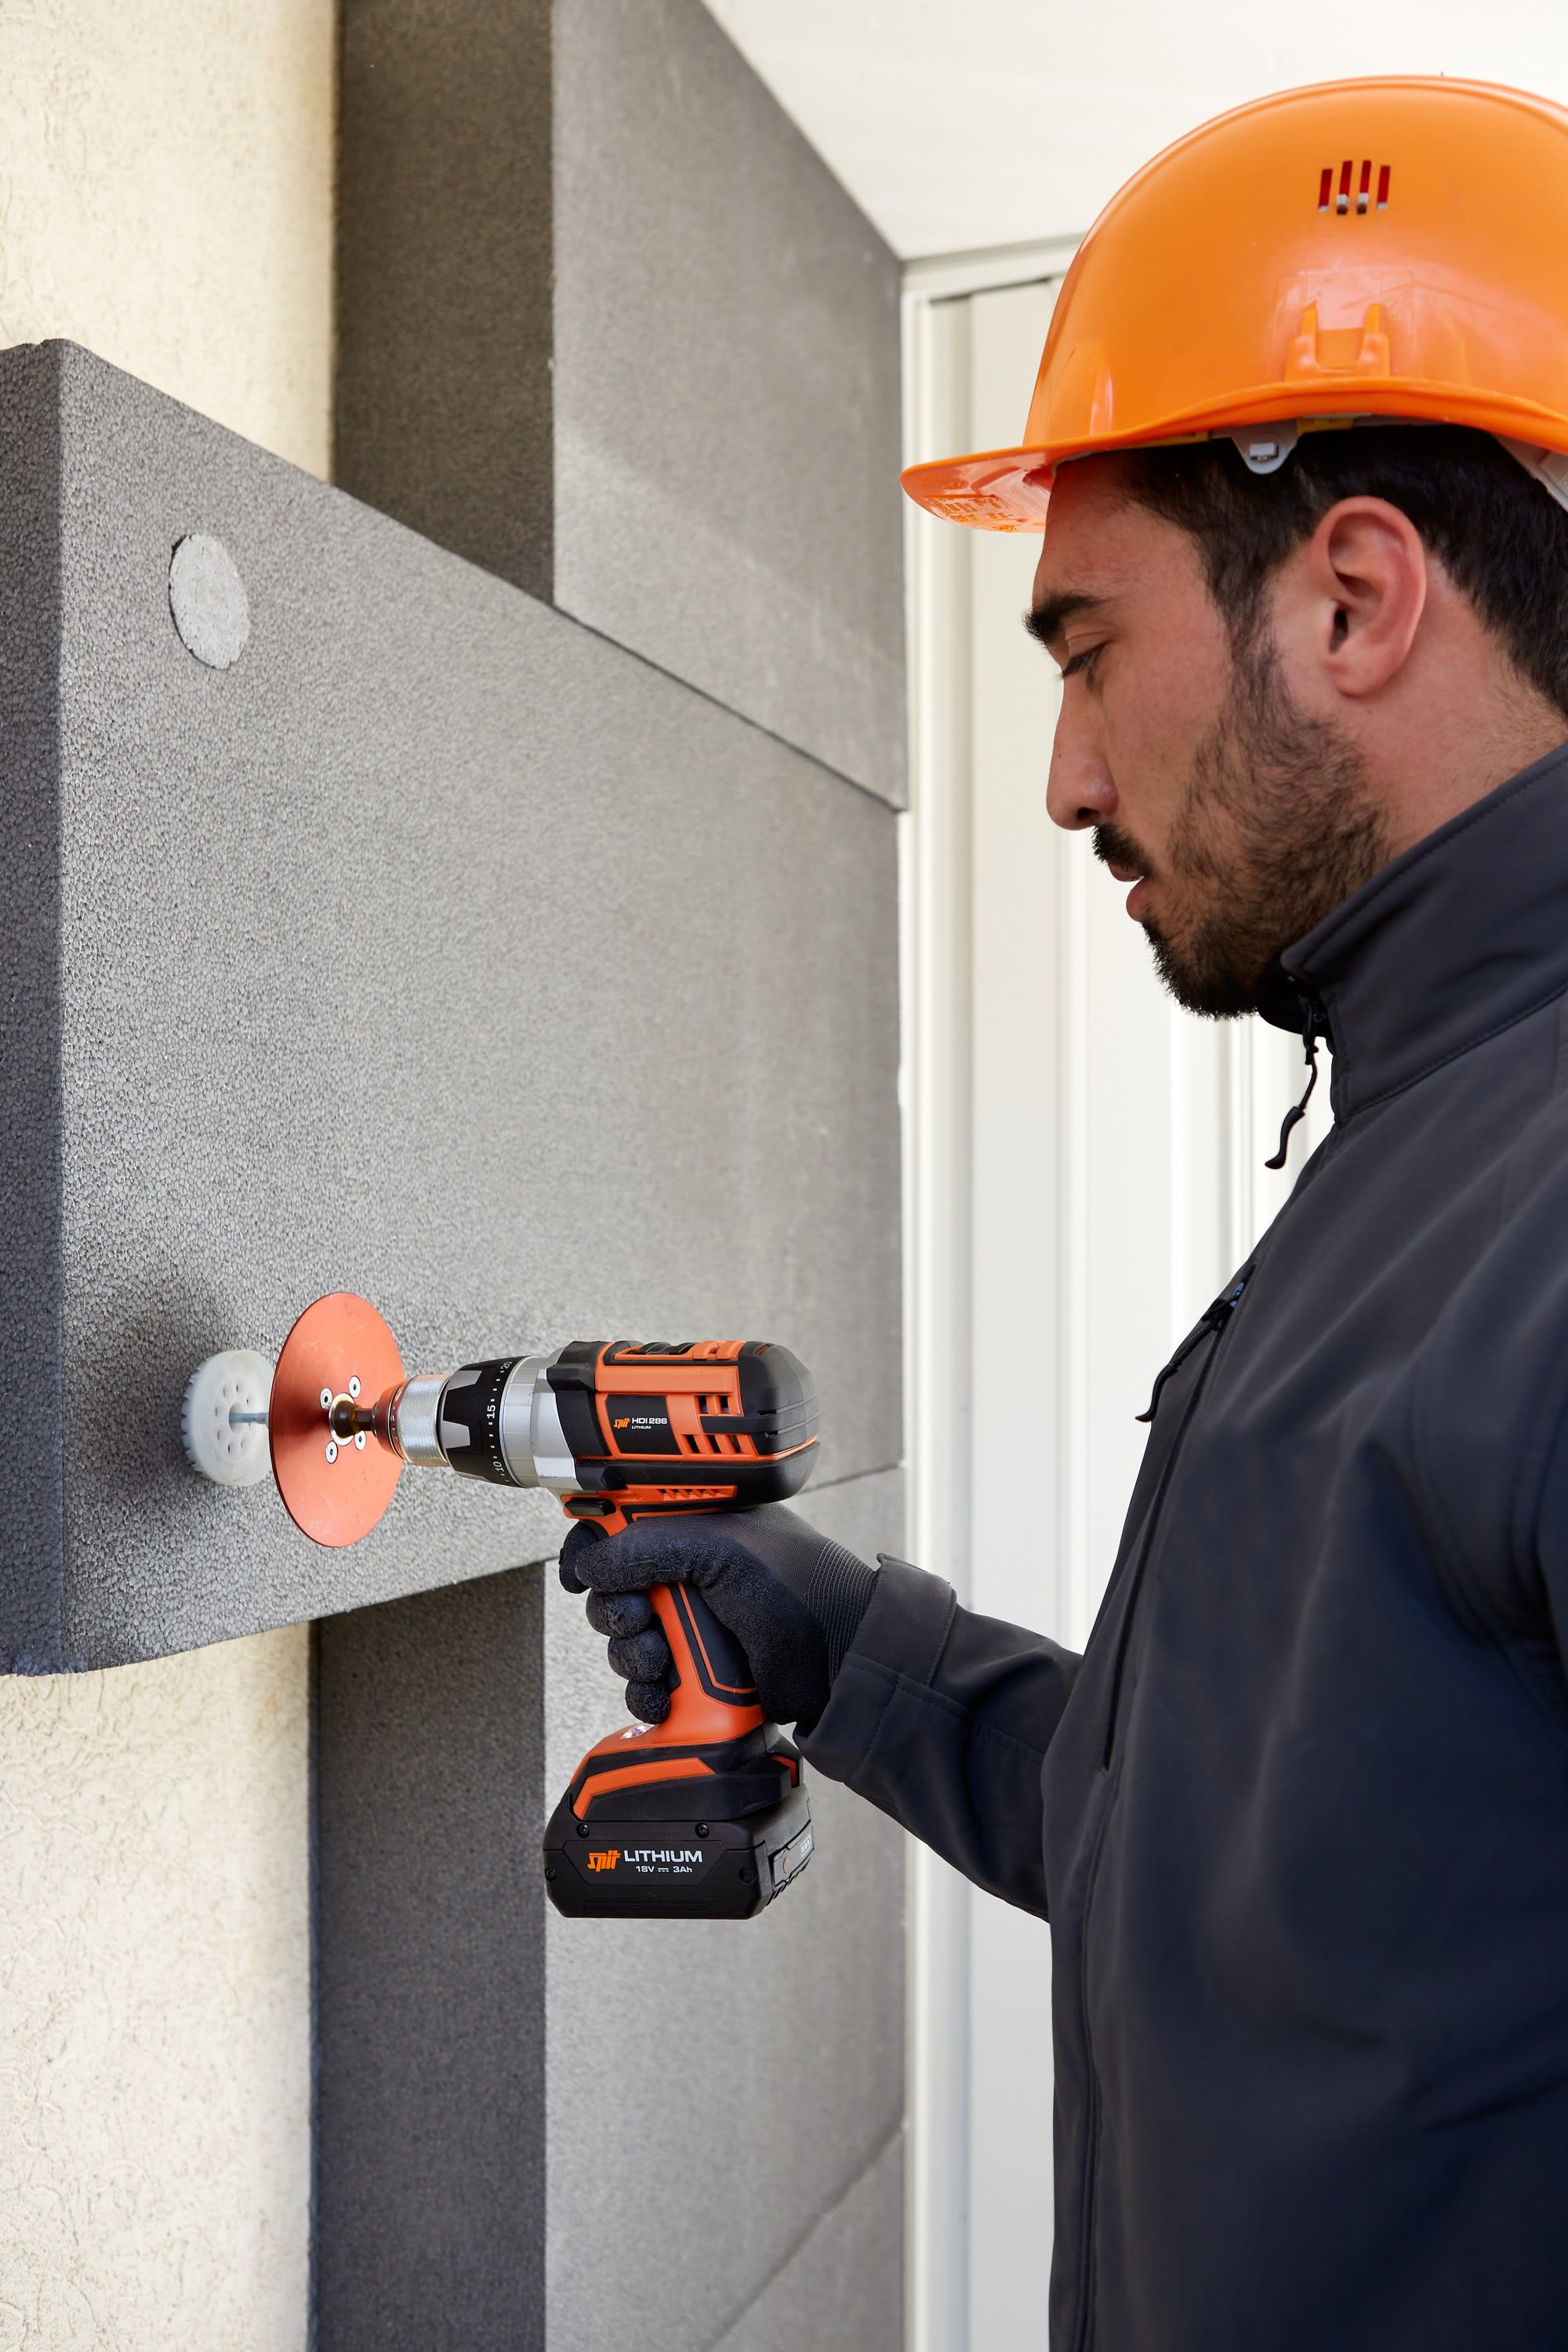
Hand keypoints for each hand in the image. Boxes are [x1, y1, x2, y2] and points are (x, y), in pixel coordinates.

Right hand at [558, 1503, 877, 1730]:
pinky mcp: (695, 1673)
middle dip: (617, 1612)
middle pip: (612, 1592)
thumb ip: (647, 1546)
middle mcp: (687, 1575)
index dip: (592, 1549)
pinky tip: (667, 1692)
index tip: (581, 1572)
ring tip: (666, 1658)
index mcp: (693, 1528)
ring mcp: (690, 1626)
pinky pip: (644, 1686)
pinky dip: (646, 1693)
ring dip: (633, 1655)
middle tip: (643, 1617)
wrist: (840, 1661)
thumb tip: (590, 1561)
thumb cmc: (801, 1588)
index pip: (620, 1528)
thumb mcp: (720, 1549)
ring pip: (623, 1643)